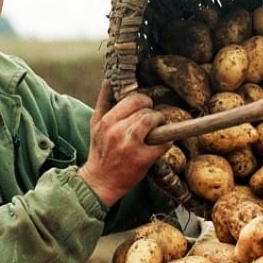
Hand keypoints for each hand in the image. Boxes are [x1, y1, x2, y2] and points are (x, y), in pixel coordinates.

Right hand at [79, 81, 171, 206]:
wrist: (99, 182)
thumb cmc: (99, 151)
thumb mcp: (95, 125)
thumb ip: (103, 102)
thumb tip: (109, 80)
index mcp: (107, 121)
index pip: (134, 100)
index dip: (144, 102)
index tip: (145, 109)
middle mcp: (117, 132)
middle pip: (146, 111)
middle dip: (153, 115)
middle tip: (153, 122)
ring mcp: (130, 146)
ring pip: (154, 122)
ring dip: (161, 125)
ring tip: (157, 131)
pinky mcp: (142, 160)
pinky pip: (163, 143)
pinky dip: (166, 142)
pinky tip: (160, 145)